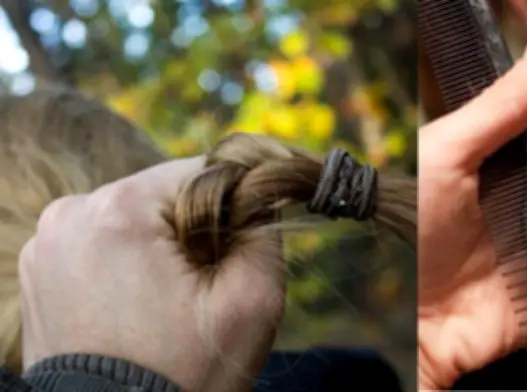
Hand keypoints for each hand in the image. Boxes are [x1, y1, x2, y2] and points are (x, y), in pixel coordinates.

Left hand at [19, 157, 284, 391]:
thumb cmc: (184, 375)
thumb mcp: (252, 302)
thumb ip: (266, 230)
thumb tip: (259, 196)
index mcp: (117, 211)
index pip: (202, 171)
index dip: (233, 209)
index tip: (235, 259)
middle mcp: (69, 214)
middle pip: (164, 196)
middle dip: (193, 232)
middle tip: (201, 293)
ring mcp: (45, 244)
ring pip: (134, 220)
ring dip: (160, 250)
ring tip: (167, 308)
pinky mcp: (38, 271)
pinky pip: (102, 246)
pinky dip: (127, 267)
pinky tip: (138, 311)